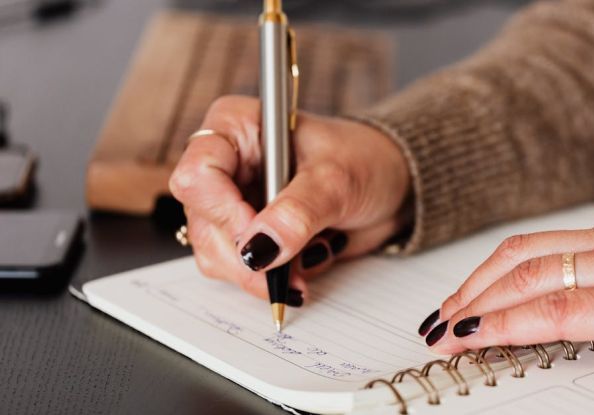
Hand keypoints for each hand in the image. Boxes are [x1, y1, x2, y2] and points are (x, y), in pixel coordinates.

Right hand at [170, 96, 410, 301]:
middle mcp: (228, 164)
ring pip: (216, 253)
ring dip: (261, 273)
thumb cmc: (366, 160)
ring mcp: (236, 202)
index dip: (223, 212)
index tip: (260, 239)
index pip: (199, 172)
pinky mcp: (251, 235)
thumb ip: (297, 213)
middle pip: (203, 222)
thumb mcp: (336, 180)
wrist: (393, 184)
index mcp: (237, 128)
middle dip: (245, 256)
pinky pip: (241, 270)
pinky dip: (273, 278)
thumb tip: (259, 249)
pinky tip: (306, 262)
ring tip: (308, 261)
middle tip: (284, 271)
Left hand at [419, 202, 593, 368]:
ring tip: (447, 330)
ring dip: (477, 304)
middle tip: (441, 315)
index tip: (466, 298)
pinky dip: (509, 322)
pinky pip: (559, 309)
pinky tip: (481, 336)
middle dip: (471, 287)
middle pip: (521, 255)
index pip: (541, 246)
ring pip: (529, 277)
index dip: (492, 273)